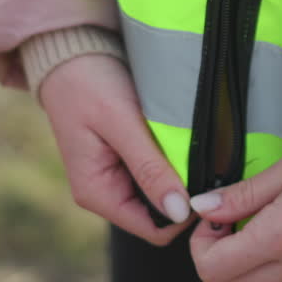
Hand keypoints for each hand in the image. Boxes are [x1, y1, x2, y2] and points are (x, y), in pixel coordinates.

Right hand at [39, 53, 192, 245]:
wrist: (69, 51)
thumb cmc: (88, 83)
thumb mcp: (121, 123)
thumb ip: (148, 168)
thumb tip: (179, 212)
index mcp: (96, 192)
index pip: (154, 230)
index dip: (185, 215)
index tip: (211, 186)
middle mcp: (104, 192)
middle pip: (160, 215)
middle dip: (185, 195)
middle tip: (210, 162)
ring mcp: (114, 176)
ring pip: (162, 193)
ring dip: (181, 175)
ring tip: (196, 147)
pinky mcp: (124, 159)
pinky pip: (157, 172)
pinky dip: (173, 160)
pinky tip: (181, 140)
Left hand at [189, 139, 281, 281]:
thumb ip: (241, 195)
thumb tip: (204, 206)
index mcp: (280, 235)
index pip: (214, 269)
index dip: (201, 245)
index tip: (212, 218)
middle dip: (216, 260)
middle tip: (226, 226)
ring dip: (240, 270)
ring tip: (251, 232)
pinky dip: (266, 272)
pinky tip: (273, 240)